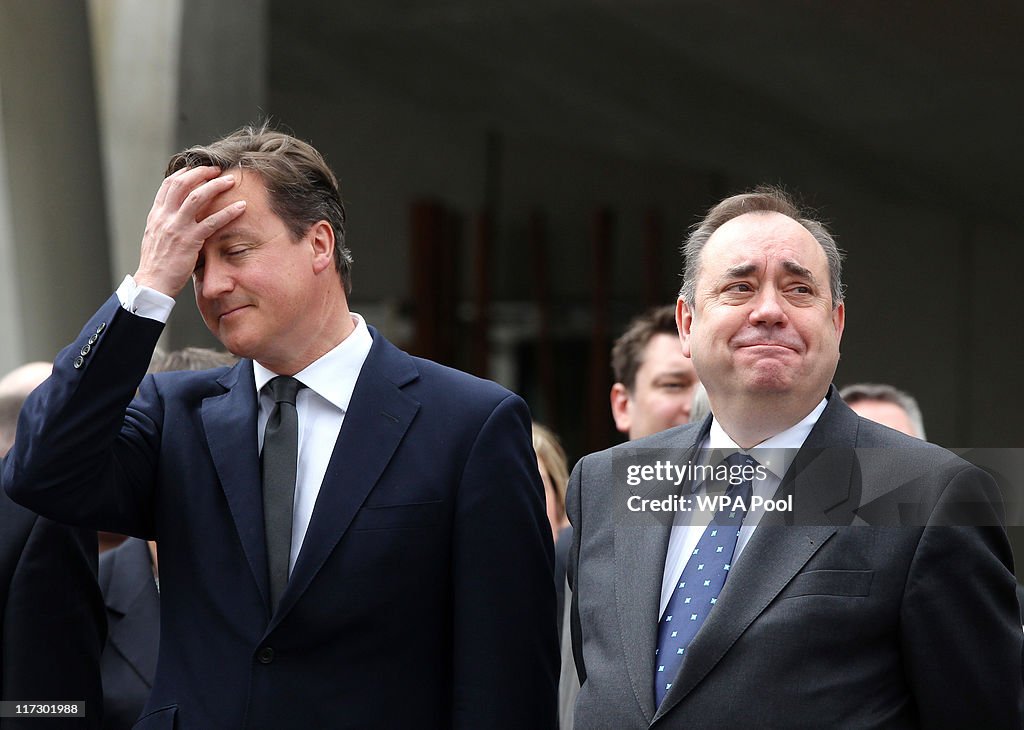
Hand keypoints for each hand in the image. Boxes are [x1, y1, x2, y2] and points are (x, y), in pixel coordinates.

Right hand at [133, 166, 246, 296]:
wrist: (152, 283)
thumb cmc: (157, 264)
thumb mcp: (156, 237)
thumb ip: (166, 223)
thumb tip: (178, 214)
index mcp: (156, 215)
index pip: (168, 185)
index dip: (184, 173)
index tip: (198, 169)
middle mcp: (165, 217)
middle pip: (182, 184)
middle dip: (201, 173)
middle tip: (217, 170)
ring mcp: (177, 228)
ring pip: (197, 197)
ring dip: (215, 186)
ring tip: (230, 181)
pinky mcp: (189, 241)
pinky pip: (212, 222)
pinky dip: (228, 212)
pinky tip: (241, 207)